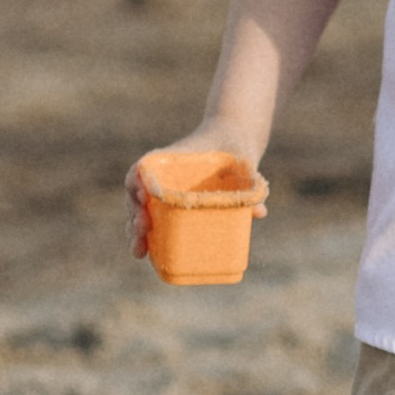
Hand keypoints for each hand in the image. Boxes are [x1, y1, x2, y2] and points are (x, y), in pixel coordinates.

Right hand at [126, 122, 252, 257]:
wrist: (232, 141)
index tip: (144, 197)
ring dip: (135, 230)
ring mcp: (164, 189)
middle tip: (142, 231)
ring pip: (140, 209)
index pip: (143, 168)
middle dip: (135, 214)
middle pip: (137, 193)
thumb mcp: (243, 161)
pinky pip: (153, 218)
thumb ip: (250, 182)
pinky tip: (145, 253)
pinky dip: (147, 234)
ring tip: (138, 251)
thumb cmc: (234, 149)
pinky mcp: (172, 203)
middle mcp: (162, 174)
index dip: (138, 183)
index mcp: (173, 159)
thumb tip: (260, 213)